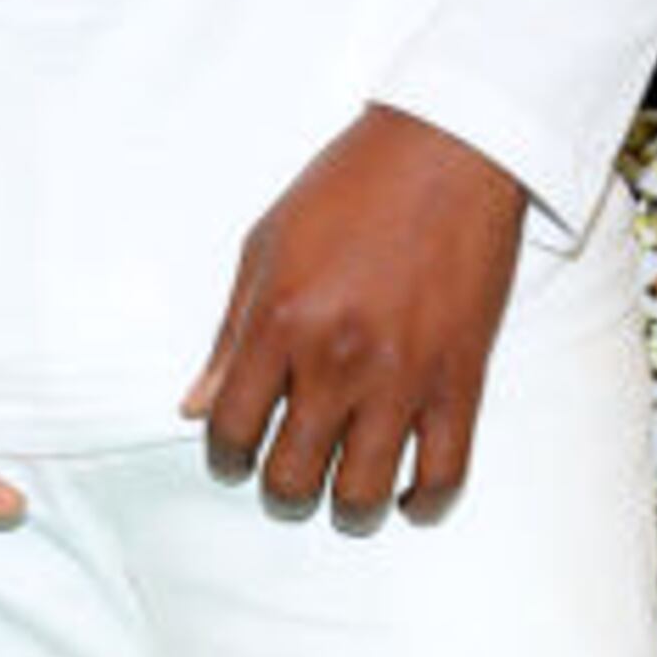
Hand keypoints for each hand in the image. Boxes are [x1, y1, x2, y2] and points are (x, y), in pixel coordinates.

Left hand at [182, 106, 528, 524]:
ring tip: (344, 493)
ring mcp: (403, 376)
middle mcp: (336, 359)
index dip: (226, 458)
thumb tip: (195, 408)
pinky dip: (422, 503)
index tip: (237, 457)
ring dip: (347, 508)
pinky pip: (444, 474)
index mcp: (278, 322)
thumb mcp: (264, 247)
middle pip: (292, 479)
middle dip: (282, 491)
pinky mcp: (460, 379)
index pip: (231, 432)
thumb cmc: (351, 187)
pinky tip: (406, 498)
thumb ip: (229, 335)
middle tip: (291, 476)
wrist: (449, 148)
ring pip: (364, 493)